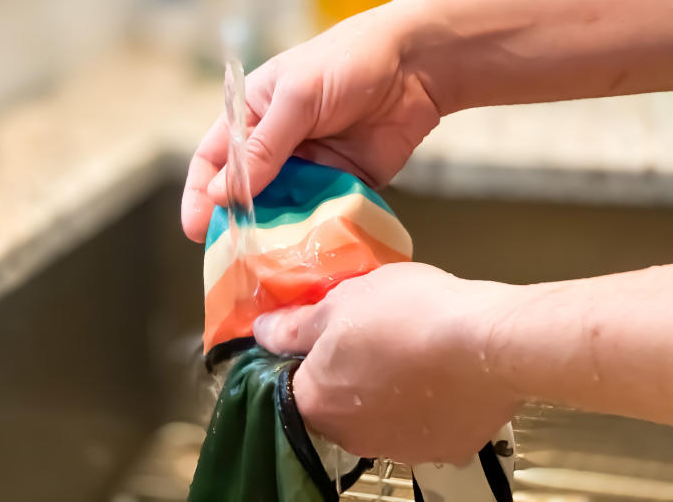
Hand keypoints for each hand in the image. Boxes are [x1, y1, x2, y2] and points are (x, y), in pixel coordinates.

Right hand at [181, 0, 441, 241]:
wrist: (418, 63)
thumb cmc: (348, 61)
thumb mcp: (296, 98)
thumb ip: (263, 147)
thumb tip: (222, 193)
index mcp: (253, 115)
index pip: (213, 159)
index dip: (201, 194)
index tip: (196, 230)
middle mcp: (276, 146)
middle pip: (245, 192)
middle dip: (237, 223)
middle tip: (232, 258)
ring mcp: (310, 167)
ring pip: (282, 210)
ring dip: (276, 234)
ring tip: (270, 263)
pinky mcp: (343, 184)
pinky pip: (322, 215)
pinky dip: (315, 233)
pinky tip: (310, 251)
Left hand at [253, 263, 522, 465]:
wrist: (489, 342)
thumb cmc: (407, 313)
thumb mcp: (341, 301)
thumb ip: (296, 325)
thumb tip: (262, 332)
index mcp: (317, 402)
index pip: (291, 384)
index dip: (306, 357)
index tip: (325, 333)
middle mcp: (352, 437)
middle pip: (337, 404)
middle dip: (348, 373)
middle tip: (372, 334)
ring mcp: (401, 449)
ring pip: (381, 416)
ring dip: (387, 390)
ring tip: (412, 348)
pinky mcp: (445, 449)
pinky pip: (424, 425)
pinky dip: (427, 404)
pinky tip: (441, 371)